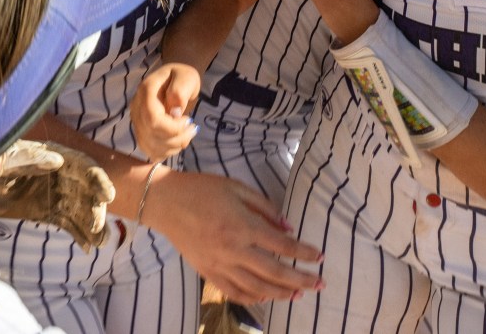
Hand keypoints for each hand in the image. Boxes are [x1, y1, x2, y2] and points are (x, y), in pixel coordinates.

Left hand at [0, 140, 115, 250]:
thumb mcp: (7, 155)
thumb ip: (28, 157)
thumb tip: (58, 162)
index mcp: (58, 156)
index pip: (85, 167)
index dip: (98, 180)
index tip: (107, 196)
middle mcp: (64, 176)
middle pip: (87, 191)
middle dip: (95, 208)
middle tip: (96, 225)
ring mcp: (58, 195)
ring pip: (82, 211)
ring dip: (93, 225)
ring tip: (101, 242)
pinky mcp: (49, 212)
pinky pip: (69, 224)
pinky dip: (80, 235)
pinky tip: (89, 247)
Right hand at [131, 63, 200, 161]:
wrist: (175, 79)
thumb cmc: (182, 77)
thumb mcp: (187, 77)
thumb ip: (180, 91)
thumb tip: (175, 113)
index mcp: (146, 91)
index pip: (153, 119)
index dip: (172, 127)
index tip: (187, 120)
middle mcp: (136, 108)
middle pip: (151, 134)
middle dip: (177, 137)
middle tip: (192, 128)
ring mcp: (137, 122)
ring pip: (151, 146)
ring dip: (174, 146)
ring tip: (187, 134)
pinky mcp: (141, 133)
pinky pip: (151, 151)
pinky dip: (167, 151)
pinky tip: (178, 141)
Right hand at [142, 171, 322, 303]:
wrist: (165, 202)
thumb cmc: (202, 189)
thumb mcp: (237, 188)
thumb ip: (265, 208)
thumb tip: (288, 227)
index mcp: (243, 226)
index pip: (282, 245)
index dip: (304, 252)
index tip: (320, 257)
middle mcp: (234, 249)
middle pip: (274, 271)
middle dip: (300, 279)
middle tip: (320, 283)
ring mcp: (219, 264)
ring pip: (256, 287)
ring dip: (281, 293)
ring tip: (299, 294)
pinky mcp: (207, 272)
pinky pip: (233, 291)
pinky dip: (252, 298)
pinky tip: (266, 297)